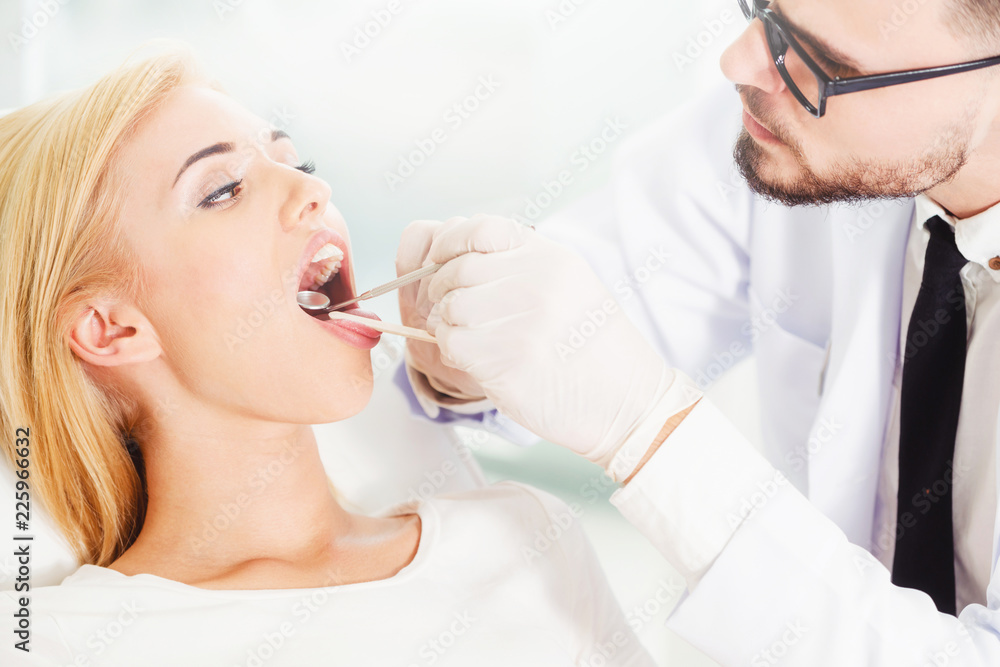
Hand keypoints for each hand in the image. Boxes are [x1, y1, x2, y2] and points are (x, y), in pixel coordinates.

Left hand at [421, 215, 697, 470]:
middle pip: (456, 269)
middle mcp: (534, 280)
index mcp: (549, 257)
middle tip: (457, 315)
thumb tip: (458, 258)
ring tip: (475, 342)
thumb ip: (522, 266)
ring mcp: (519, 317)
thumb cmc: (595, 352)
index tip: (443, 263)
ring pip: (449, 307)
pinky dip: (456, 354)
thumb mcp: (570, 287)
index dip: (451, 244)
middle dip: (444, 293)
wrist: (628, 403)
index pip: (479, 228)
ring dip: (450, 326)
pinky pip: (451, 343)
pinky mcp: (504, 357)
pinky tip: (481, 362)